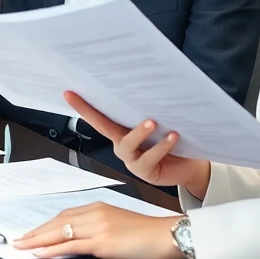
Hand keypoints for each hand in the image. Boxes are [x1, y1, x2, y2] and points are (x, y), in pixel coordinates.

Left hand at [13, 202, 183, 258]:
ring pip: (60, 232)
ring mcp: (99, 227)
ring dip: (38, 240)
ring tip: (22, 247)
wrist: (168, 235)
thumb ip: (98, 226)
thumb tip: (81, 235)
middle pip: (57, 222)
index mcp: (99, 207)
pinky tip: (40, 253)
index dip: (46, 225)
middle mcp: (95, 214)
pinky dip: (53, 248)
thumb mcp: (118, 223)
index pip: (64, 215)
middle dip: (36, 232)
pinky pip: (71, 245)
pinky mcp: (104, 242)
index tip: (32, 232)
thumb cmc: (148, 232)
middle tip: (19, 240)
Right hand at [65, 92, 210, 195]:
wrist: (190, 166)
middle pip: (104, 127)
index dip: (83, 106)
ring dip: (139, 132)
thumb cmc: (173, 140)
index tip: (69, 93)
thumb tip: (147, 86)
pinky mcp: (146, 172)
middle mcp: (122, 145)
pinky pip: (151, 157)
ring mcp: (132, 160)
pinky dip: (162, 145)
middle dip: (91, 112)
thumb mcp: (159, 123)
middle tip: (91, 96)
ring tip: (151, 122)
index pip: (99, 116)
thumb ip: (149, 111)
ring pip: (128, 144)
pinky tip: (173, 136)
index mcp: (121, 131)